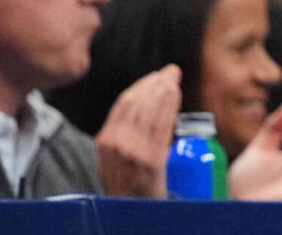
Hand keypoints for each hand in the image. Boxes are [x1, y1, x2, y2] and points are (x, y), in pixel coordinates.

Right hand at [96, 64, 180, 198]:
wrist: (132, 210)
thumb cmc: (127, 183)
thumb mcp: (113, 156)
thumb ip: (121, 132)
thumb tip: (139, 102)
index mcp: (105, 140)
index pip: (123, 103)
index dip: (141, 85)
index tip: (155, 75)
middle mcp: (116, 143)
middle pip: (138, 102)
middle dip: (155, 82)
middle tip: (170, 72)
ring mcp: (133, 151)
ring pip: (149, 109)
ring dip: (164, 89)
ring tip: (173, 79)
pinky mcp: (151, 159)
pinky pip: (162, 124)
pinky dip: (169, 105)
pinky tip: (176, 93)